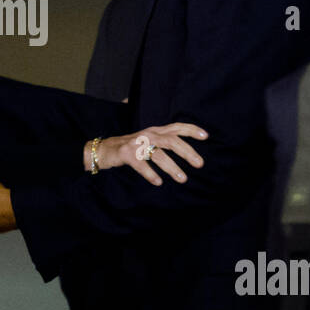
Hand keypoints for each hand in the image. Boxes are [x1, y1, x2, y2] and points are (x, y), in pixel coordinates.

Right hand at [88, 123, 207, 185]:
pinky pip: (141, 164)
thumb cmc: (130, 148)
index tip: (206, 136)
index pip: (176, 127)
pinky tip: (158, 182)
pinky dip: (150, 174)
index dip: (191, 130)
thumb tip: (187, 150)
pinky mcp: (126, 154)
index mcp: (155, 131)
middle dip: (187, 152)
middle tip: (199, 164)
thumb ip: (164, 141)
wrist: (103, 150)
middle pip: (171, 140)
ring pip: (158, 154)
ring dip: (172, 167)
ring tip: (183, 179)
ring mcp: (136, 143)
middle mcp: (148, 135)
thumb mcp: (148, 141)